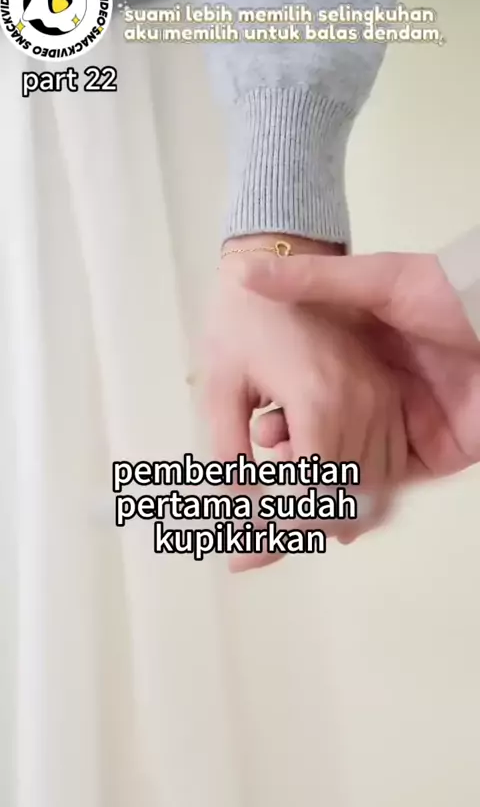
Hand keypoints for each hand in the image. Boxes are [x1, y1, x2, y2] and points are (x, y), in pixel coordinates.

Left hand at [198, 237, 407, 571]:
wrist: (282, 259)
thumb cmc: (239, 320)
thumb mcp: (221, 385)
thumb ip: (230, 454)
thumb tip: (232, 513)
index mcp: (319, 399)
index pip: (312, 493)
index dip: (277, 530)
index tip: (242, 548)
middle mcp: (362, 402)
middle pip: (346, 500)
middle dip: (297, 530)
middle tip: (252, 545)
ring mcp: (382, 398)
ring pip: (374, 490)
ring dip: (330, 515)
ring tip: (280, 519)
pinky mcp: (387, 394)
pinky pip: (388, 464)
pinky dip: (359, 494)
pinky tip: (322, 496)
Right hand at [237, 252, 479, 480]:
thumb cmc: (445, 293)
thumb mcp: (375, 279)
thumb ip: (312, 280)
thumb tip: (244, 272)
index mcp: (360, 359)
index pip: (307, 398)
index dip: (279, 416)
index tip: (252, 424)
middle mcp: (378, 397)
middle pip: (326, 439)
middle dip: (292, 458)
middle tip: (263, 468)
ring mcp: (405, 428)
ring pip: (352, 468)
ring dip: (319, 481)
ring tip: (288, 485)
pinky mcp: (432, 454)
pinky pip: (389, 485)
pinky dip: (357, 498)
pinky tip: (325, 500)